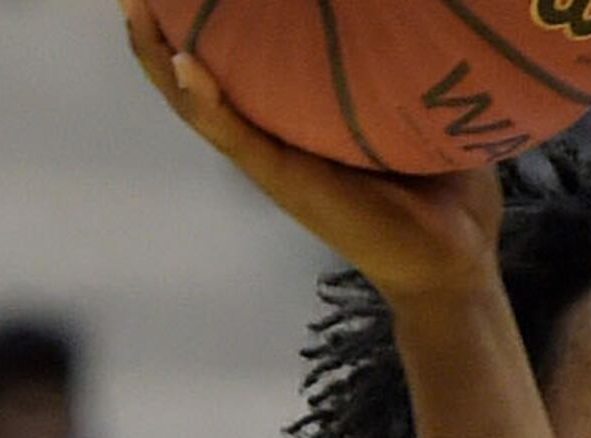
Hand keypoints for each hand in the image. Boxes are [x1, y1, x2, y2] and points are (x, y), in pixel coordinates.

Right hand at [122, 0, 501, 305]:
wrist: (455, 260)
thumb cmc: (446, 190)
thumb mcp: (423, 117)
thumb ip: (408, 72)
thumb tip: (423, 19)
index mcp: (300, 119)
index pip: (241, 64)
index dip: (206, 22)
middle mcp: (275, 136)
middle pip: (198, 76)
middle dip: (162, 28)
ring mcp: (274, 159)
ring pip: (198, 103)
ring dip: (160, 56)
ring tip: (135, 8)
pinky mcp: (286, 181)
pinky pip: (234, 137)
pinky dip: (205, 102)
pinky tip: (184, 64)